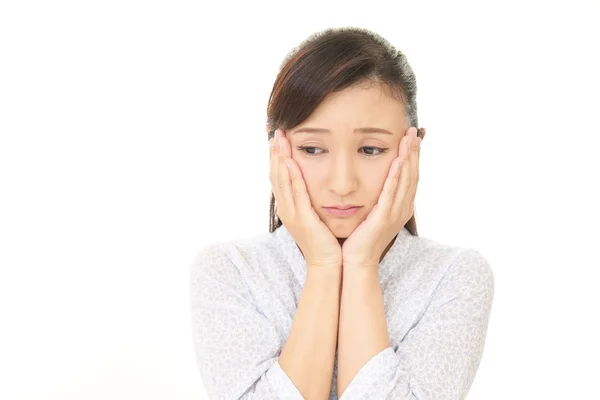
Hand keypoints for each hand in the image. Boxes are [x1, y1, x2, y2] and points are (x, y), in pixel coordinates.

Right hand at [270, 128, 342, 268]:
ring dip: (280, 159)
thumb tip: (313, 184)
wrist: (329, 263)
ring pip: (282, 181)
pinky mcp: (302, 219)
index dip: (277, 158)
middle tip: (276, 133)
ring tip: (280, 140)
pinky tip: (291, 163)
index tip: (278, 140)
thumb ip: (311, 199)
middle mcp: (286, 209)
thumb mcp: (315, 215)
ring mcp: (292, 214)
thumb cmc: (326, 240)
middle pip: (276, 176)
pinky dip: (292, 177)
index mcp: (289, 207)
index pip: (279, 178)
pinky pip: (296, 194)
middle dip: (275, 153)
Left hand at [341, 127, 421, 267]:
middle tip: (414, 131)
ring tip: (408, 140)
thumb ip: (376, 197)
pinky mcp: (383, 219)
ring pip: (404, 181)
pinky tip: (397, 162)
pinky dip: (395, 177)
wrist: (356, 262)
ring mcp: (394, 214)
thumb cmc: (360, 238)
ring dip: (407, 159)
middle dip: (413, 152)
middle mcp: (402, 209)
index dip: (412, 157)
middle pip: (411, 175)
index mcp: (399, 207)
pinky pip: (390, 194)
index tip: (411, 137)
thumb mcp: (372, 213)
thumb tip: (374, 181)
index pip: (409, 177)